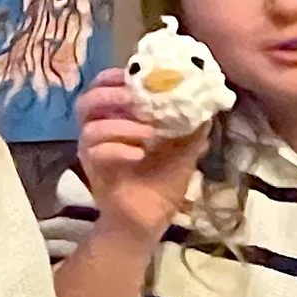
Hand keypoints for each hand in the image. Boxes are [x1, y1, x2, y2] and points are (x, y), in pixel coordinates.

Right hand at [74, 70, 209, 243]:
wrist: (149, 221)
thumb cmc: (163, 182)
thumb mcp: (186, 148)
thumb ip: (194, 123)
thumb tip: (208, 97)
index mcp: (119, 118)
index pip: (105, 86)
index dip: (117, 76)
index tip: (138, 75)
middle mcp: (101, 131)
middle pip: (88, 100)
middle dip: (111, 94)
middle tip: (136, 98)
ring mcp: (93, 152)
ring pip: (90, 126)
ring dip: (119, 125)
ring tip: (148, 133)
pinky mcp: (94, 172)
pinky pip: (95, 152)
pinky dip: (118, 149)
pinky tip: (139, 154)